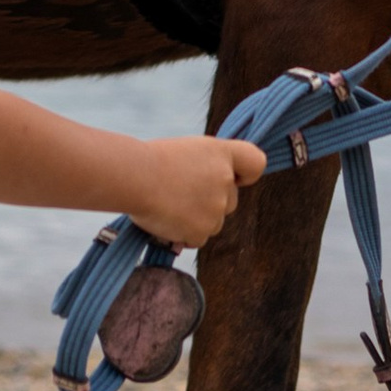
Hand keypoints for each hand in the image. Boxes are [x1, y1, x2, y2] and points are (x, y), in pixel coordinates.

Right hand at [124, 136, 266, 248]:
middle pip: (231, 200)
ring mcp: (216, 208)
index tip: (233, 178)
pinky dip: (183, 233)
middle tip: (182, 194)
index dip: (245, 174)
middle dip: (212, 201)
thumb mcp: (188, 152)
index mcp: (222, 154)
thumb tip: (210, 188)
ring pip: (214, 222)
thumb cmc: (152, 161)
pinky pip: (198, 238)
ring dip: (196, 219)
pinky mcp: (202, 231)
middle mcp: (225, 181)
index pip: (255, 163)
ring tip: (169, 204)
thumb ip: (208, 167)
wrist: (134, 177)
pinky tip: (166, 219)